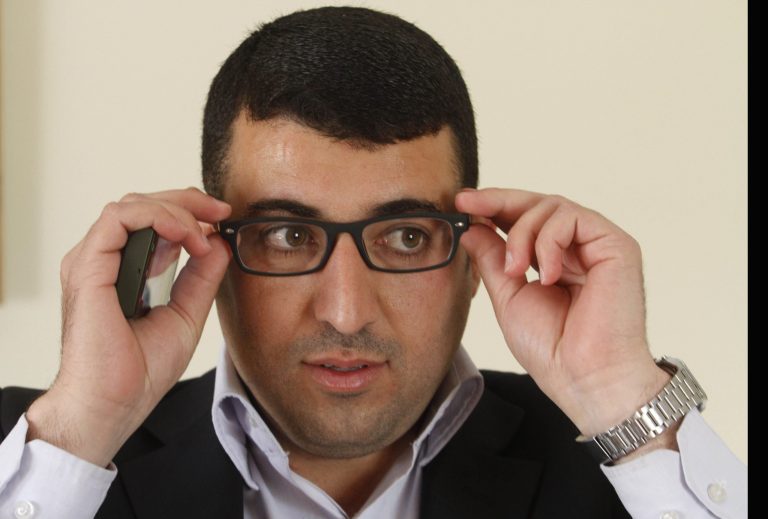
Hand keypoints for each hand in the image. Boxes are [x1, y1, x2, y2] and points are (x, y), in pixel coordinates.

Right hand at [26, 188, 230, 465]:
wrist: (112, 406)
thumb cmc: (138, 372)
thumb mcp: (186, 314)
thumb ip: (201, 278)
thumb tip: (218, 243)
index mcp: (123, 270)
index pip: (152, 221)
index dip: (189, 212)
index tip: (222, 219)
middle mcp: (104, 260)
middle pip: (144, 204)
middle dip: (188, 202)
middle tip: (221, 212)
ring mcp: (92, 261)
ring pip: (133, 204)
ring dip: (176, 210)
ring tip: (203, 234)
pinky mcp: (87, 267)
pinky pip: (119, 218)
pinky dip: (158, 218)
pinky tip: (187, 238)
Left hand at [456, 188, 669, 436]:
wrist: (584, 378)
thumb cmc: (552, 349)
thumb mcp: (508, 296)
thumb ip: (493, 259)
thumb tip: (472, 227)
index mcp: (555, 260)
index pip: (525, 220)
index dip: (494, 206)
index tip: (461, 202)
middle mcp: (579, 249)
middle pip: (539, 204)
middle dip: (499, 201)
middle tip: (468, 203)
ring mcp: (599, 245)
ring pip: (553, 207)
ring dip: (522, 232)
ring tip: (514, 269)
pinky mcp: (617, 246)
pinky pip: (573, 218)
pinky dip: (548, 241)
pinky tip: (544, 275)